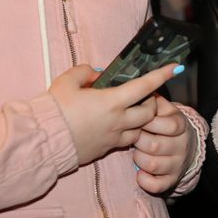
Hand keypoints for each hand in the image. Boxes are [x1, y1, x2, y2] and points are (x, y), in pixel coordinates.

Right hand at [49, 63, 177, 165]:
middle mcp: (119, 121)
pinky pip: (126, 141)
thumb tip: (96, 74)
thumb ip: (85, 72)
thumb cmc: (54, 110)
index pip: (145, 86)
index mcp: (112, 101)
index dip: (162, 75)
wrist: (42, 142)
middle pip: (151, 112)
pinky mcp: (107, 149)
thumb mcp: (67, 82)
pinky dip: (128, 132)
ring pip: (141, 129)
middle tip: (141, 95)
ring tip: (128, 111)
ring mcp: (114, 137)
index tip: (175, 68)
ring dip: (141, 119)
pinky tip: (115, 125)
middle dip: (151, 102)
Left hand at [133, 95, 195, 193]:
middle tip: (135, 137)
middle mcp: (181, 145)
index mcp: (180, 125)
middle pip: (155, 145)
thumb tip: (144, 88)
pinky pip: (156, 185)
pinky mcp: (171, 180)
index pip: (168, 125)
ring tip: (137, 153)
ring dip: (139, 159)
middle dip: (139, 141)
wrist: (186, 147)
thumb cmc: (167, 125)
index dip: (149, 122)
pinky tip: (140, 172)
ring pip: (152, 165)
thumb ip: (154, 100)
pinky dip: (145, 180)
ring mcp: (177, 164)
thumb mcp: (166, 109)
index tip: (140, 120)